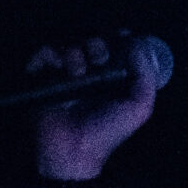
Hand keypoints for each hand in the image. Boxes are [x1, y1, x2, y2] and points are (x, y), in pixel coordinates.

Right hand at [28, 33, 161, 179]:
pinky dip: (50, 55)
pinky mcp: (42, 77)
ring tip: (78, 72)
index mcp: (111, 77)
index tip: (122, 35)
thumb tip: (138, 45)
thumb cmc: (108, 132)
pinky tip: (60, 70)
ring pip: (68, 44)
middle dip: (97, 44)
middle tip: (99, 59)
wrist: (75, 151)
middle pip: (91, 40)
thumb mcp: (139, 108)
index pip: (114, 46)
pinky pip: (43, 53)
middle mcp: (88, 72)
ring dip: (75, 52)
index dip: (118, 37)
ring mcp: (64, 74)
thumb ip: (146, 78)